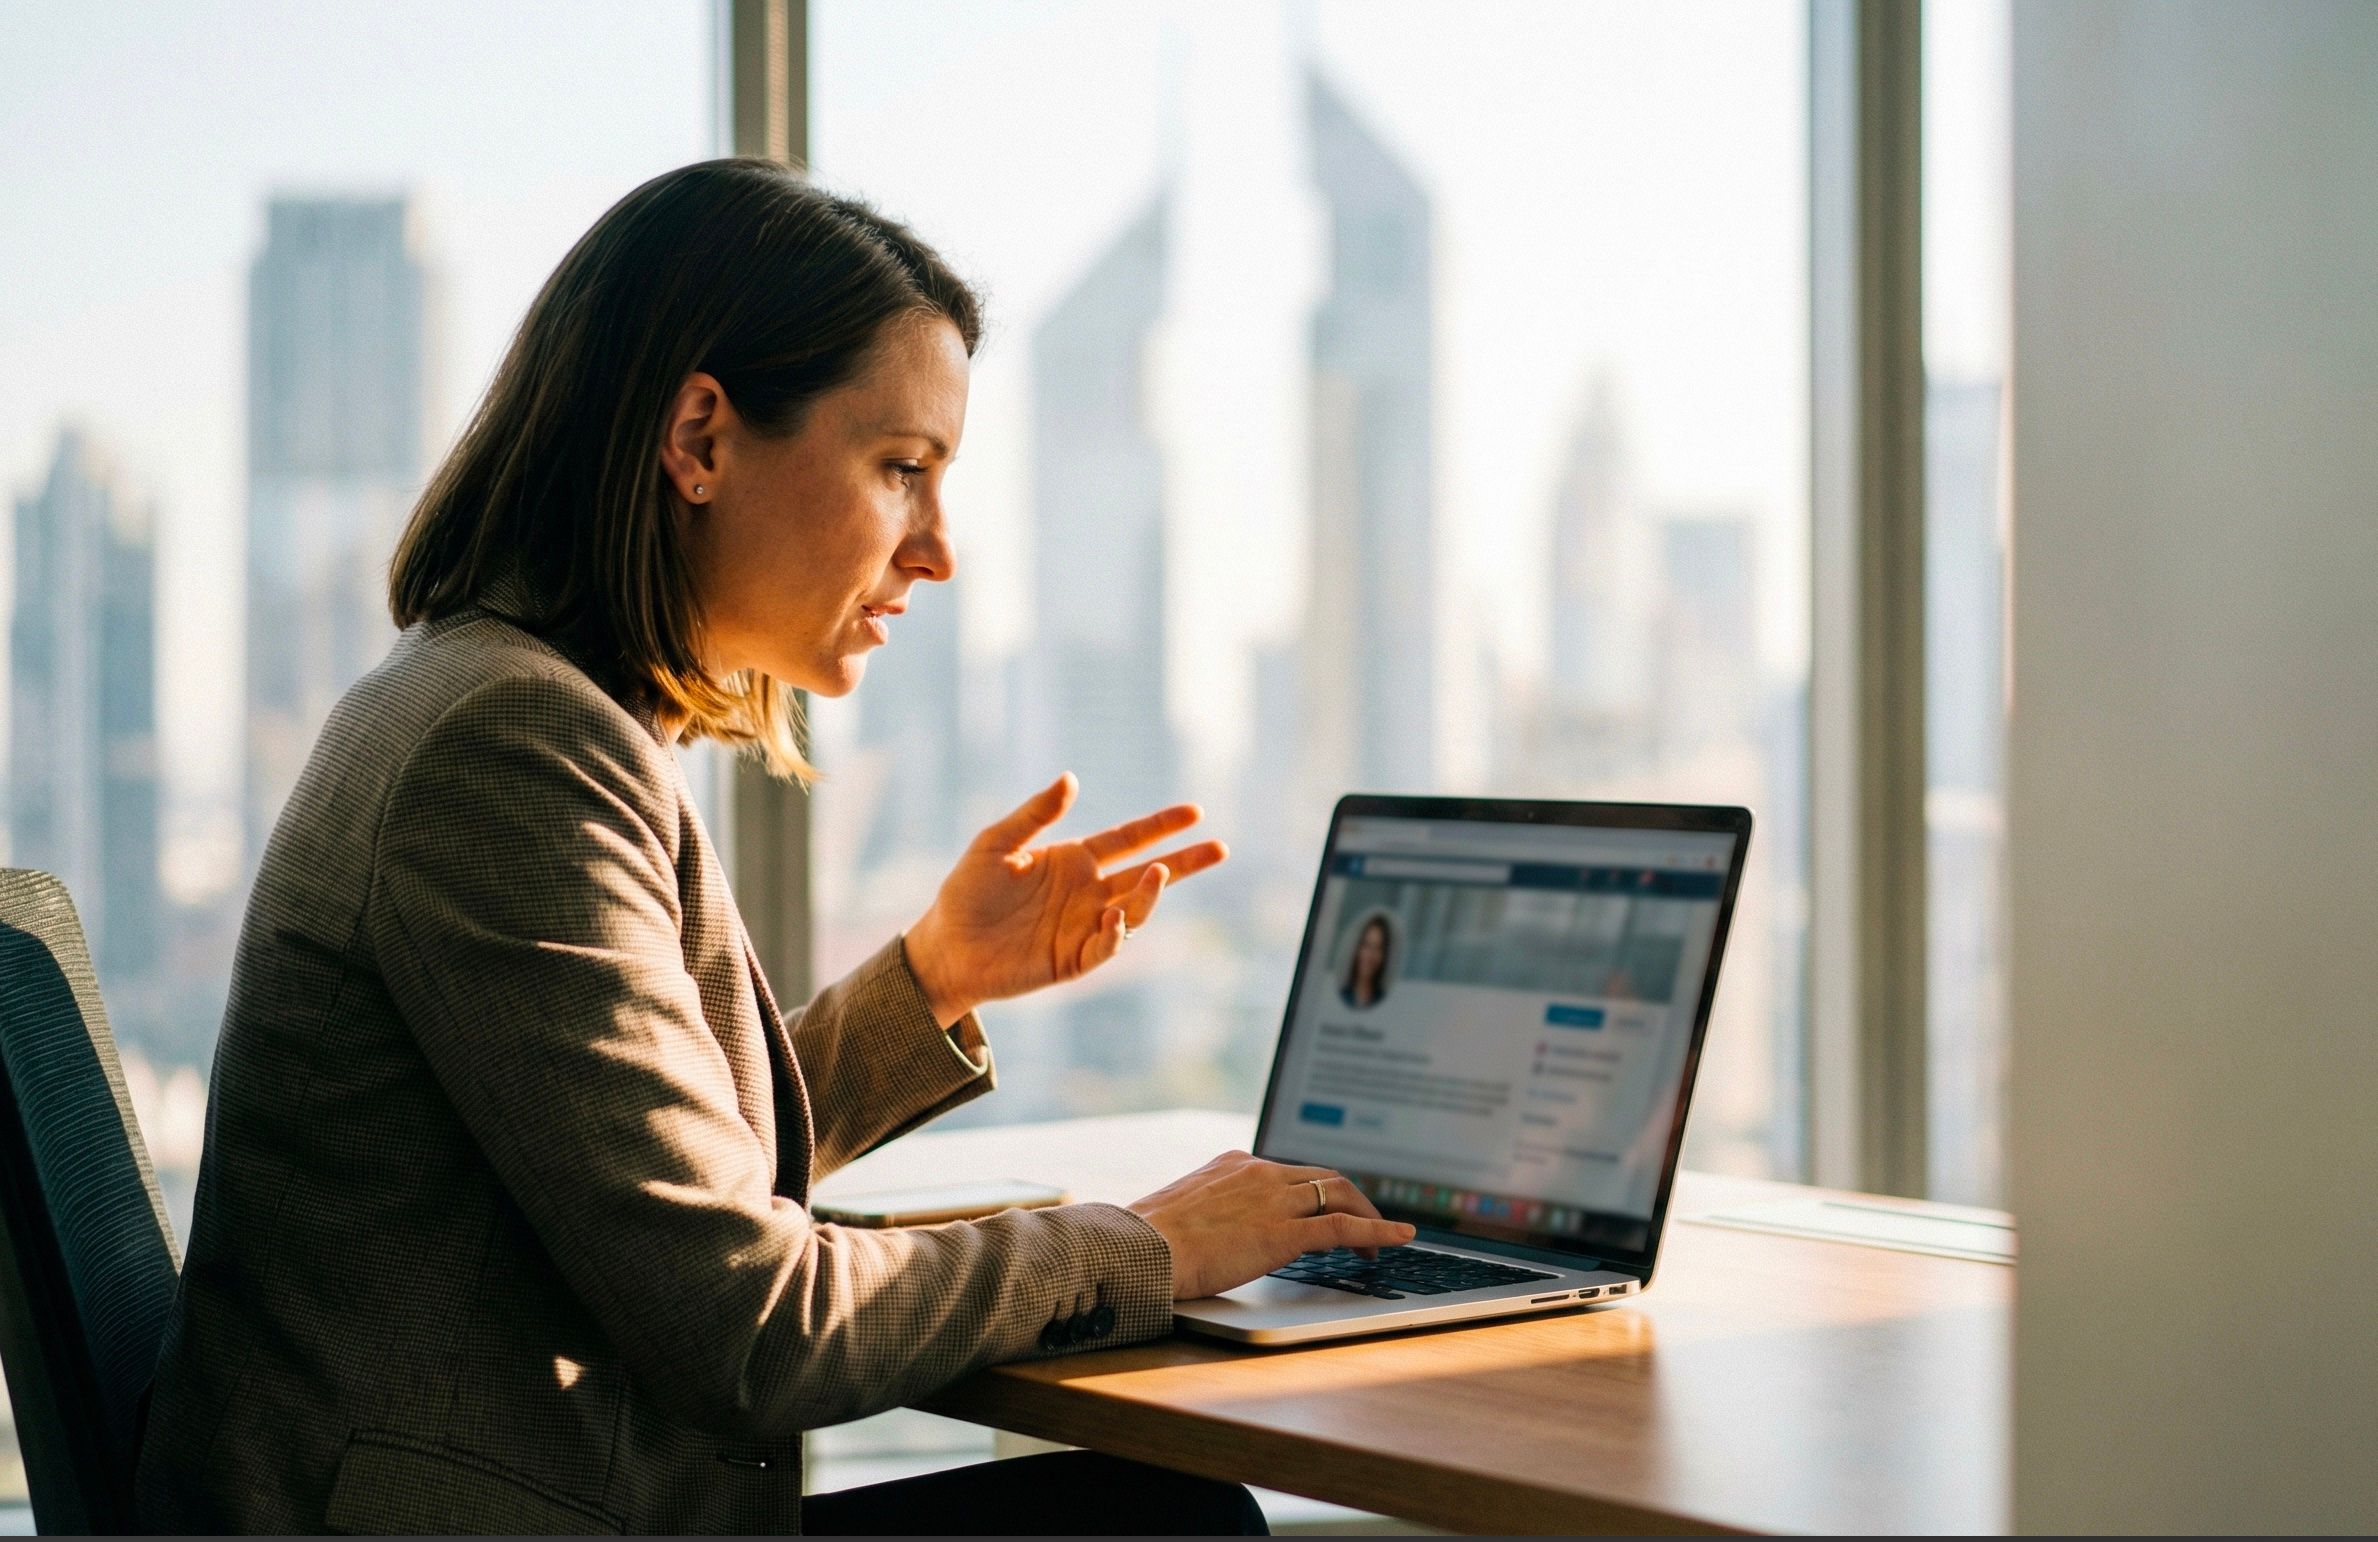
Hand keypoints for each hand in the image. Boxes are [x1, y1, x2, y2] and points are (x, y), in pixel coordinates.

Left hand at [903, 773, 1227, 1026]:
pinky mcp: (1074, 960)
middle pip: (1147, 874)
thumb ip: (1034, 816)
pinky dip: (1116, 932)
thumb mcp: (996, 844)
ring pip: (1134, 910)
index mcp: (1074, 860)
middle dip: (1184, 862)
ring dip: (1150, 894)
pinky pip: (1106, 946)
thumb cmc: (967, 893)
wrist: (946, 947)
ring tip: (1157, 873)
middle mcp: (1088, 892)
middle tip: (1220, 848)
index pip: (1128, 839)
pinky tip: (1115, 916)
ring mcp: (1085, 926)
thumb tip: (1071, 779)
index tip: (1195, 811)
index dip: (1161, 825)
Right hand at [1127, 1150, 1415, 1299]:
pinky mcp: (1284, 1231)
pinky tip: (1402, 1238)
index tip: (1327, 1206)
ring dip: (1370, 1214)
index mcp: (1233, 1164)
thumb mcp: (1181, 1213)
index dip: (1317, 1191)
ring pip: (1341, 1194)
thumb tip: (1206, 1235)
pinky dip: (1380, 1230)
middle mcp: (1259, 1172)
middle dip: (1353, 1198)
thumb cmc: (1147, 1241)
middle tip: (1369, 1222)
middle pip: (1324, 1177)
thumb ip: (1207, 1214)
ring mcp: (1274, 1199)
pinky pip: (1345, 1225)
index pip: (1290, 1172)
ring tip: (1387, 1238)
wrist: (1139, 1249)